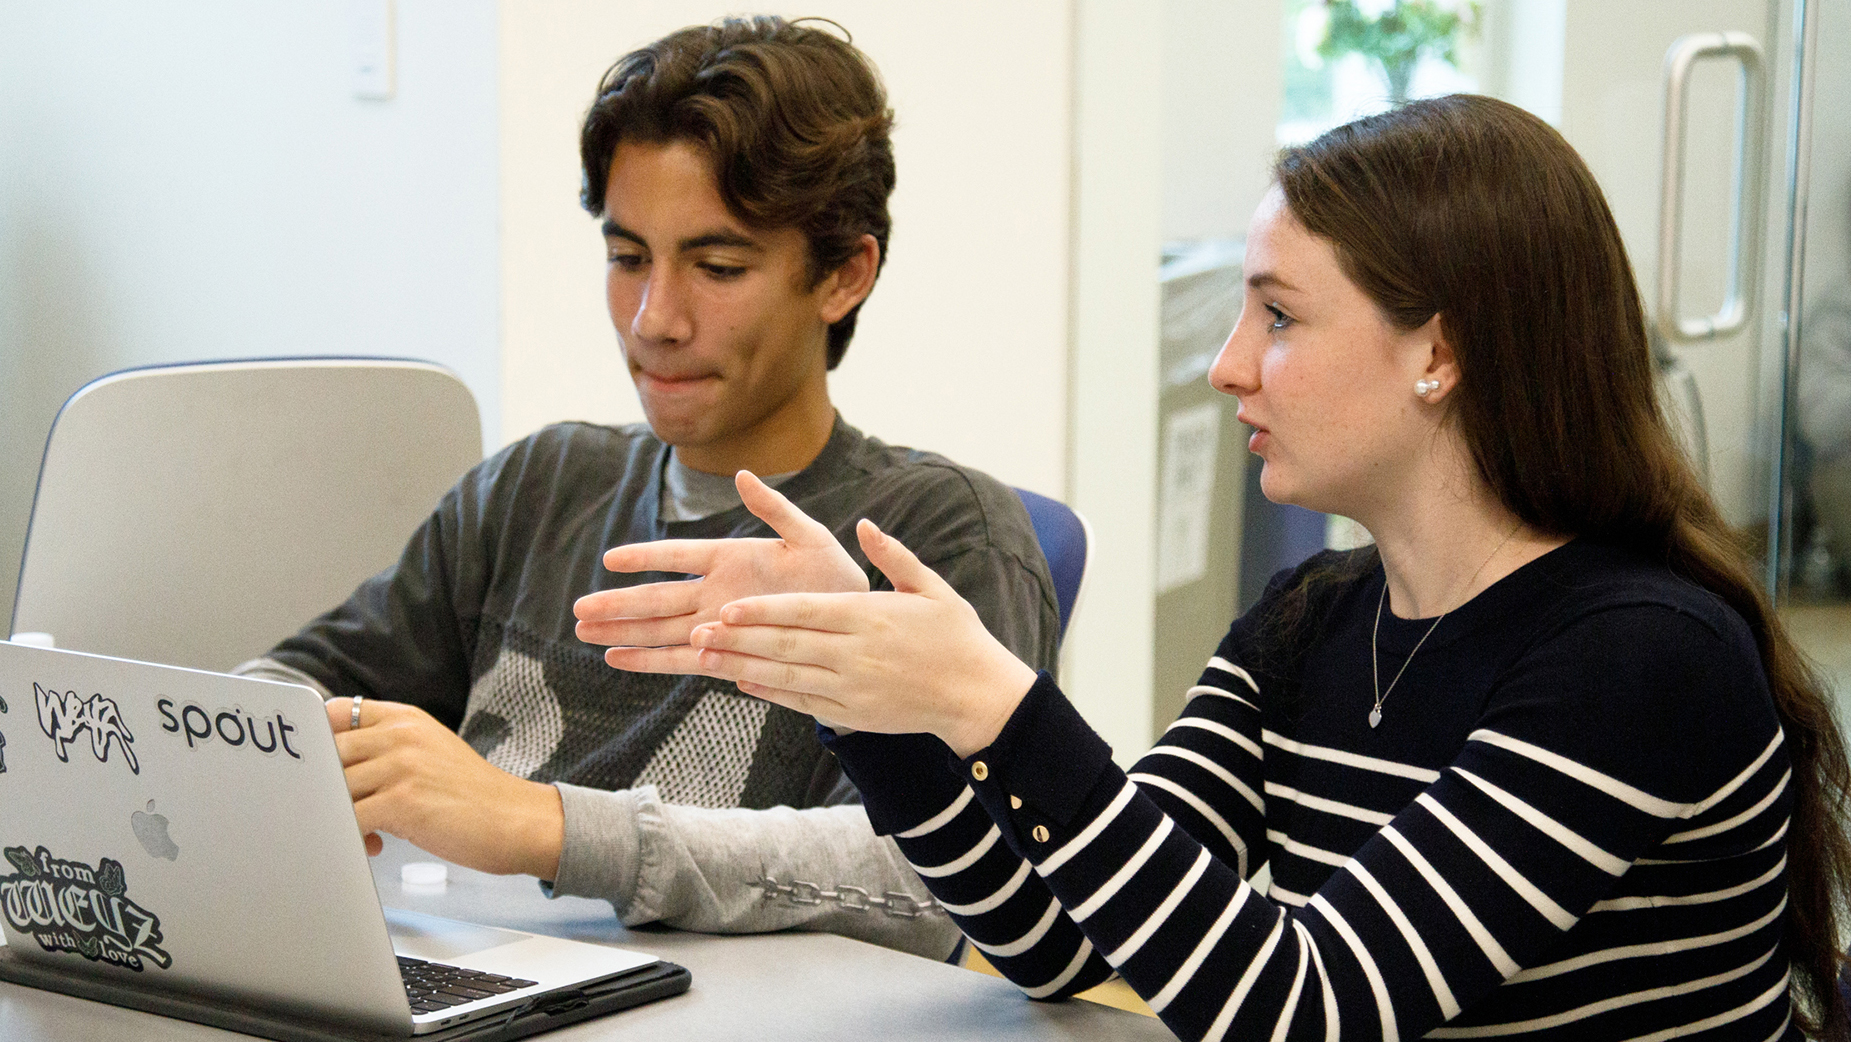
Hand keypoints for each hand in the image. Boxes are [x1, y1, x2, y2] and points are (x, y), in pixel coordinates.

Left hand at [328, 698, 564, 878]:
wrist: (515, 820)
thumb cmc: (472, 795)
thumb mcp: (432, 751)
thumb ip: (389, 748)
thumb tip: (335, 770)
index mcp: (405, 719)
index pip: (336, 712)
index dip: (318, 740)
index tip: (318, 769)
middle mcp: (400, 735)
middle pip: (328, 754)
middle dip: (323, 788)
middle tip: (336, 812)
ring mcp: (401, 767)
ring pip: (334, 789)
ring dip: (336, 817)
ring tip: (362, 834)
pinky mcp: (403, 802)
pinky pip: (350, 819)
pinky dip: (351, 838)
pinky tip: (374, 846)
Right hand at [576, 471, 868, 673]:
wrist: (853, 621)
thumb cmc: (834, 574)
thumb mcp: (808, 535)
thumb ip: (774, 508)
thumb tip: (743, 475)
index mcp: (731, 558)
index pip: (678, 556)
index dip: (645, 557)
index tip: (610, 558)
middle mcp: (716, 592)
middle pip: (657, 599)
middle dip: (617, 605)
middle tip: (578, 611)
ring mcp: (718, 624)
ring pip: (661, 630)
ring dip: (623, 633)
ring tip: (584, 633)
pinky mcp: (727, 652)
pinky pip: (683, 659)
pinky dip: (651, 661)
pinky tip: (618, 662)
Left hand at [685, 519, 1038, 756]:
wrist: (978, 696)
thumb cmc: (957, 636)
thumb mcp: (932, 587)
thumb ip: (894, 555)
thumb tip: (865, 524)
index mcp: (869, 617)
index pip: (803, 611)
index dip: (762, 609)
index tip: (727, 606)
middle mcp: (854, 654)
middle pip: (785, 644)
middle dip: (737, 638)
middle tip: (696, 630)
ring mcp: (852, 688)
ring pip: (785, 676)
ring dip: (741, 666)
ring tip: (704, 657)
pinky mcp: (854, 714)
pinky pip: (803, 703)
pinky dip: (770, 693)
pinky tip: (742, 682)